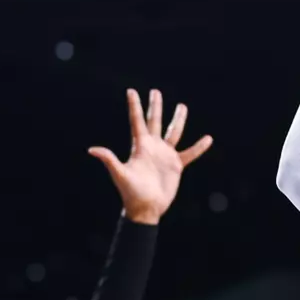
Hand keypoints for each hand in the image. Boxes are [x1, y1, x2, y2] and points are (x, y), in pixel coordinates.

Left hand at [88, 89, 211, 224]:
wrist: (146, 208)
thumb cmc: (130, 192)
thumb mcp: (120, 174)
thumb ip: (109, 160)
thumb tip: (92, 149)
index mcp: (139, 146)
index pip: (137, 121)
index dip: (134, 106)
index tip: (131, 90)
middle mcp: (152, 147)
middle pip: (154, 121)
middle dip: (155, 106)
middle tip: (155, 91)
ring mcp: (165, 155)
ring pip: (173, 132)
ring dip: (178, 119)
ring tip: (182, 106)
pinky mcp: (176, 166)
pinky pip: (190, 153)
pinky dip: (199, 147)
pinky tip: (208, 138)